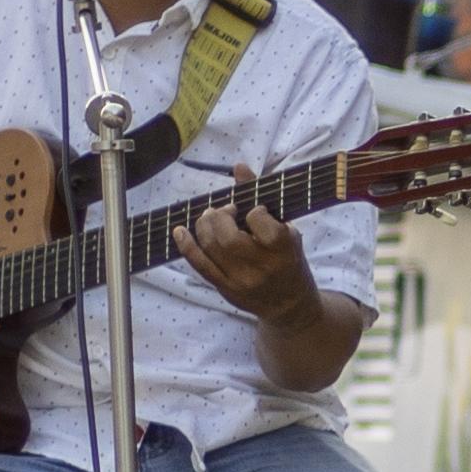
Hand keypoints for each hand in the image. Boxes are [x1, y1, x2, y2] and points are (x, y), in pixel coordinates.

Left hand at [182, 199, 321, 331]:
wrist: (290, 305)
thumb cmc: (289, 260)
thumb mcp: (286, 229)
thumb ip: (260, 196)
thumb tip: (238, 166)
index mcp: (283, 248)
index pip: (257, 218)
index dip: (253, 210)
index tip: (257, 213)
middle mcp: (261, 266)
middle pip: (227, 236)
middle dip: (220, 216)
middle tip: (225, 212)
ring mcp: (241, 280)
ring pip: (210, 248)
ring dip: (204, 226)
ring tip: (211, 219)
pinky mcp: (226, 289)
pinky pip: (200, 266)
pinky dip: (186, 246)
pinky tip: (180, 232)